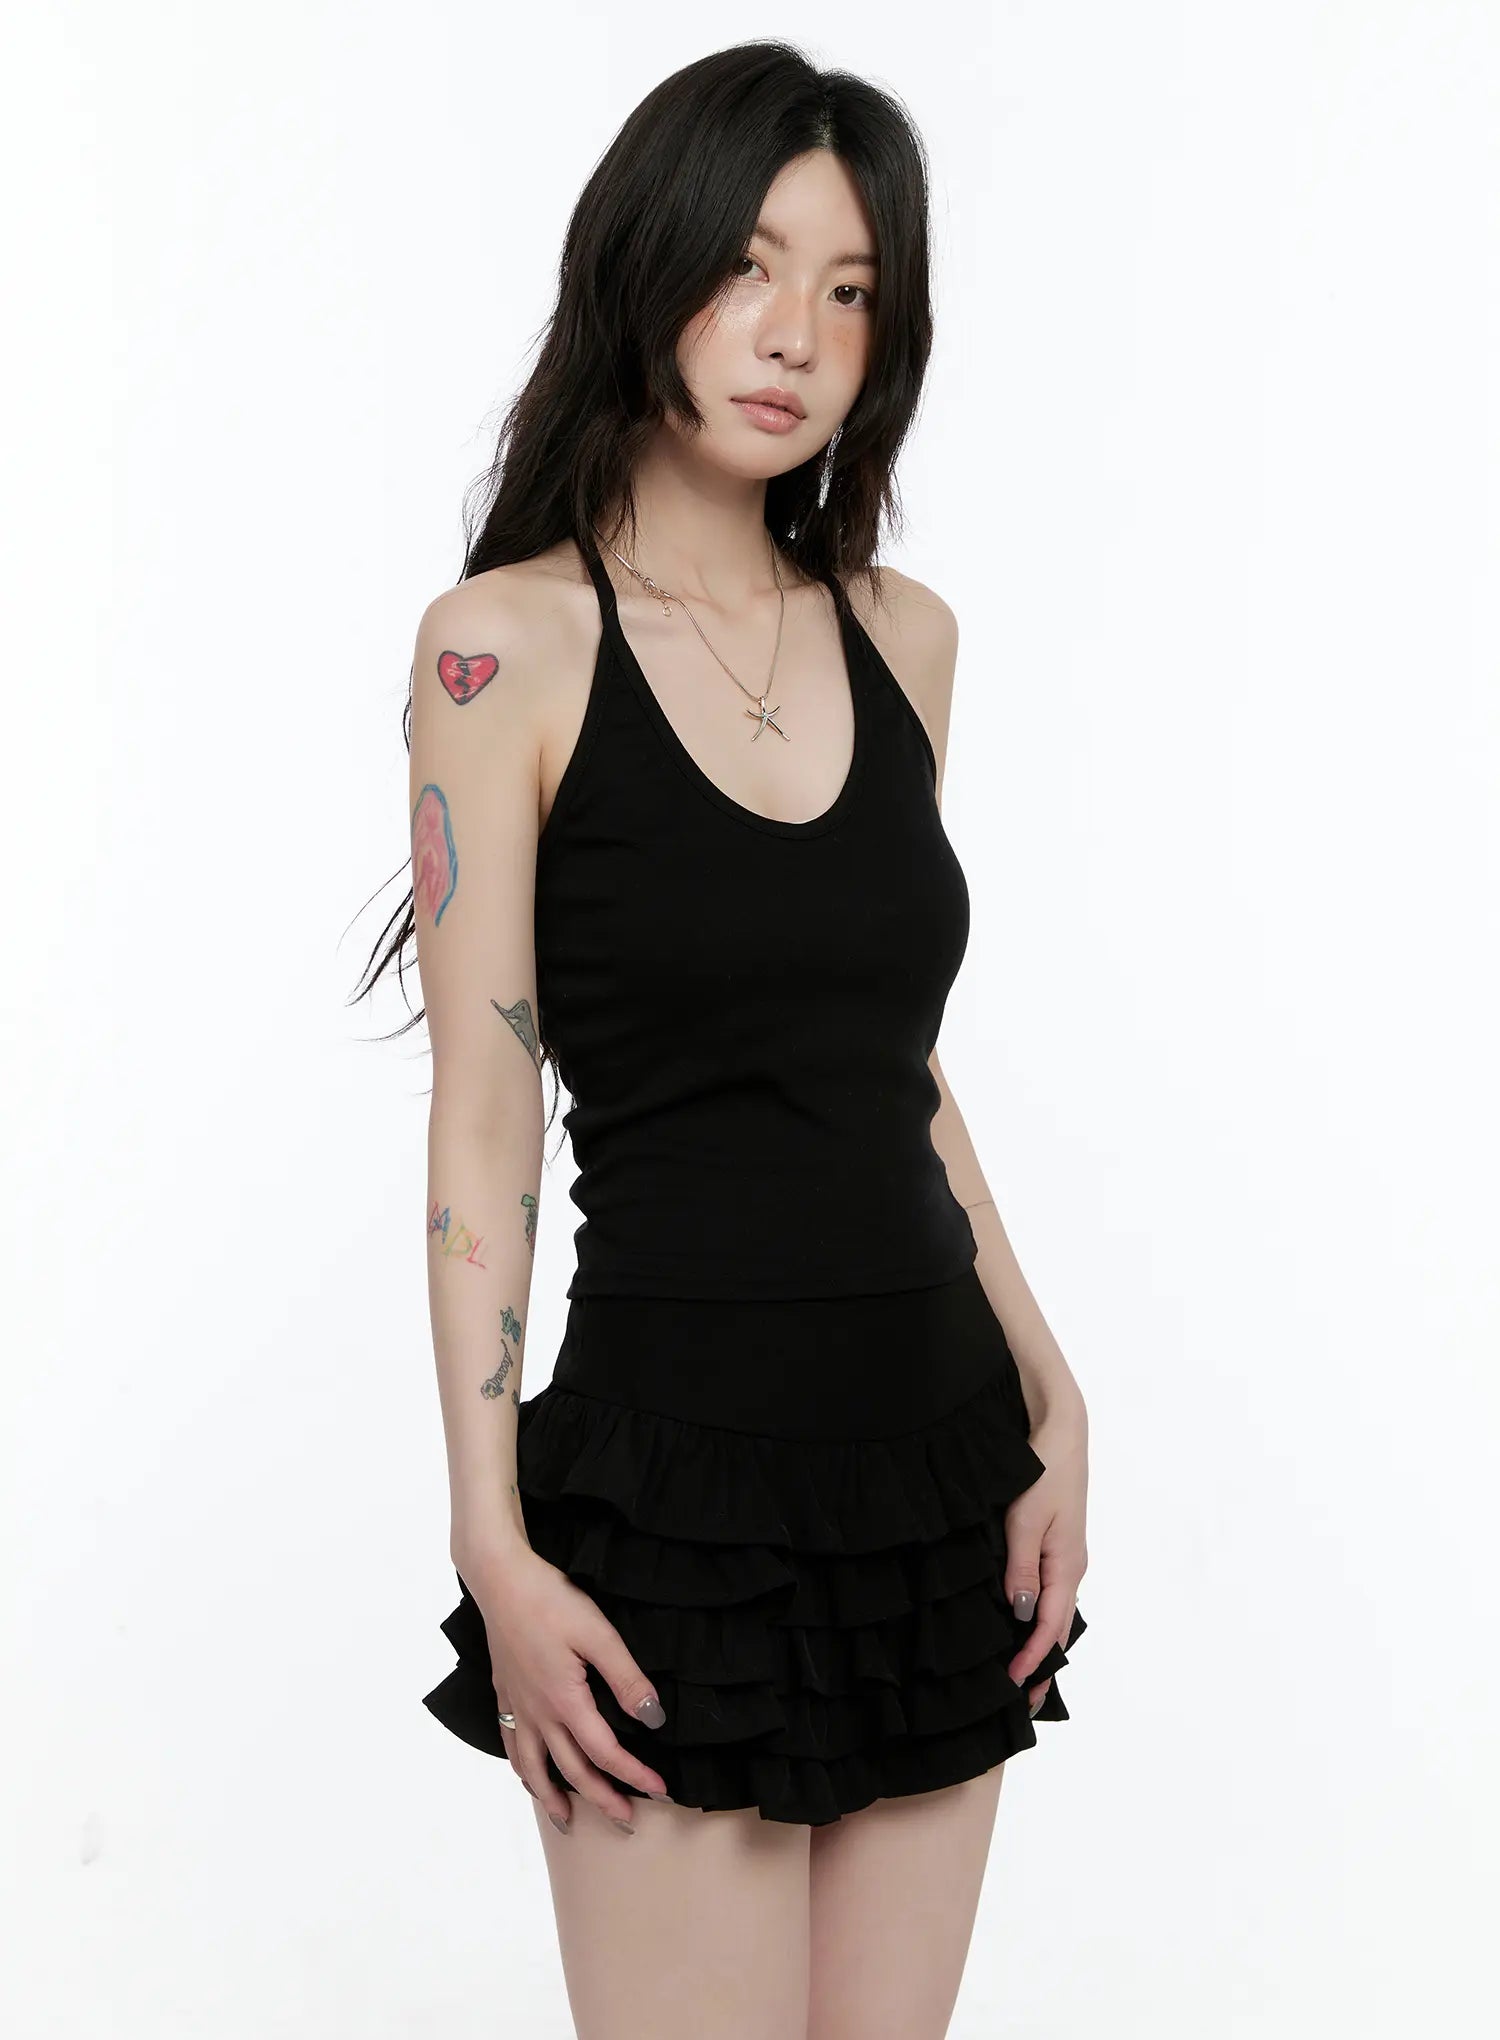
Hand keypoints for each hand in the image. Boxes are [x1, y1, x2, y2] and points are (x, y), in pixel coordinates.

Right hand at [472, 1547, 670, 1830]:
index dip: (635, 1775)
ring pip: (533, 1768)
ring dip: (552, 1797)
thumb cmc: (550, 1601)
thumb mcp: (598, 1634)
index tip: (660, 1789)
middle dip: (602, 1799)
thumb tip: (653, 1719)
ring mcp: (518, 1705)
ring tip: (566, 1820)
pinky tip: (528, 1773)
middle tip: (626, 1820)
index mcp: (565, 1702)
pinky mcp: (505, 1693)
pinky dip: (522, 1768)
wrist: (500, 1580)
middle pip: (572, 1771)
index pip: (606, 1753)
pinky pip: (512, 1744)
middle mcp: (538, 1713)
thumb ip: (627, 1679)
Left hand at [1002, 1410, 1088, 1714]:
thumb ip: (1021, 1568)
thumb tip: (1021, 1614)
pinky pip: (1048, 1593)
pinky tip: (1022, 1626)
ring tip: (1023, 1677)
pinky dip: (1038, 1619)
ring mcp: (1065, 1557)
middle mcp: (1070, 1567)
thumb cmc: (1042, 1472)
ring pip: (1053, 1612)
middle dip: (1042, 1665)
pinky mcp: (1056, 1545)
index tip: (1014, 1686)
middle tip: (1024, 1703)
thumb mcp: (1025, 1520)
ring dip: (1039, 1644)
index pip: (1050, 1626)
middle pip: (1057, 1628)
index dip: (1032, 1659)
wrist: (1061, 1432)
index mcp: (1067, 1565)